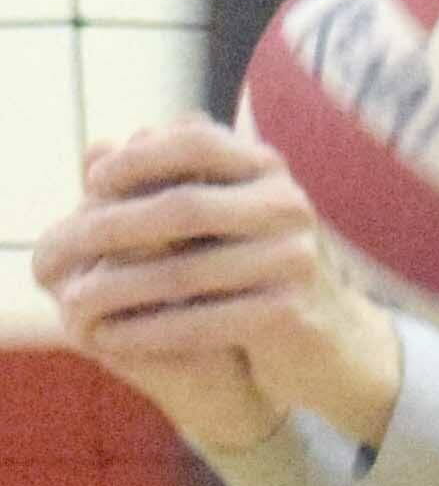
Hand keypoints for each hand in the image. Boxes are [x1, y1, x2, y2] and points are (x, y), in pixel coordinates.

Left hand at [32, 117, 402, 448]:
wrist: (334, 343)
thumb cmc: (263, 274)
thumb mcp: (230, 217)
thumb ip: (175, 181)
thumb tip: (95, 149)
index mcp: (271, 171)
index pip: (195, 142)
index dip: (136, 159)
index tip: (91, 184)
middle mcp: (290, 206)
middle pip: (182, 207)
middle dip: (108, 229)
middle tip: (56, 251)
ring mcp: (295, 261)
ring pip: (184, 272)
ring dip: (117, 289)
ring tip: (71, 302)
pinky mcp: (289, 316)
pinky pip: (201, 322)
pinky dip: (149, 331)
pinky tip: (112, 337)